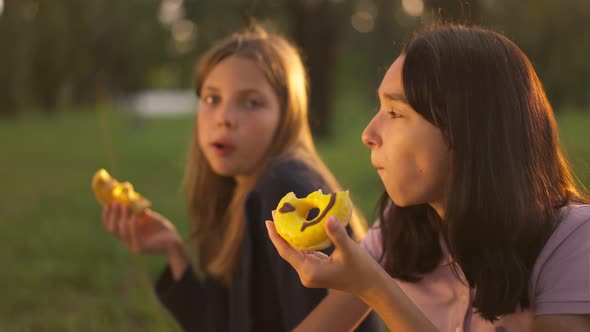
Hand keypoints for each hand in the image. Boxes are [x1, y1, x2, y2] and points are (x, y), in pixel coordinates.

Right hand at [102, 201, 182, 255]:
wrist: (174, 241)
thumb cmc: (161, 228)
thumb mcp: (147, 216)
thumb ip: (137, 210)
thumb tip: (128, 196)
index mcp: (126, 233)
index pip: (110, 226)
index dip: (107, 215)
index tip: (108, 203)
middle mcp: (127, 240)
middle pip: (113, 229)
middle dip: (113, 215)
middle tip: (116, 202)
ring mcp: (133, 245)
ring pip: (122, 231)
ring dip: (123, 217)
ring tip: (126, 205)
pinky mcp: (141, 248)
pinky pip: (134, 237)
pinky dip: (133, 226)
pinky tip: (134, 216)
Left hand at [266, 215, 383, 295]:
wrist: (371, 285)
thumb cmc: (361, 269)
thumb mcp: (349, 250)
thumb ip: (337, 234)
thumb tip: (329, 217)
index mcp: (309, 271)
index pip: (286, 252)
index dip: (276, 236)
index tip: (268, 220)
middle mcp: (306, 274)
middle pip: (288, 250)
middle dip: (282, 231)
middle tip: (276, 211)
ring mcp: (311, 272)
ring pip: (296, 250)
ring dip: (291, 234)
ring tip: (286, 215)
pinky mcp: (317, 269)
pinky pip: (305, 251)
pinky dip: (302, 238)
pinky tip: (300, 226)